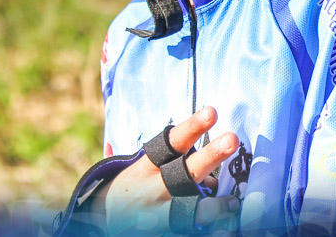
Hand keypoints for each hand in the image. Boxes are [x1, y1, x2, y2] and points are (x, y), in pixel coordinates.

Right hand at [98, 106, 239, 234]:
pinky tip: (225, 232)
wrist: (101, 221)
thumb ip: (172, 164)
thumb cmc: (132, 189)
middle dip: (210, 155)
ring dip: (214, 206)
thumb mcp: (143, 170)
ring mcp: (158, 214)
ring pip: (188, 208)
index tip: (212, 111)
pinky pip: (187, 230)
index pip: (173, 142)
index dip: (193, 127)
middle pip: (186, 169)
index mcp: (149, 166)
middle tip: (232, 139)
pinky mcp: (161, 232)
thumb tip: (210, 174)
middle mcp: (155, 188)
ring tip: (234, 203)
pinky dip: (207, 231)